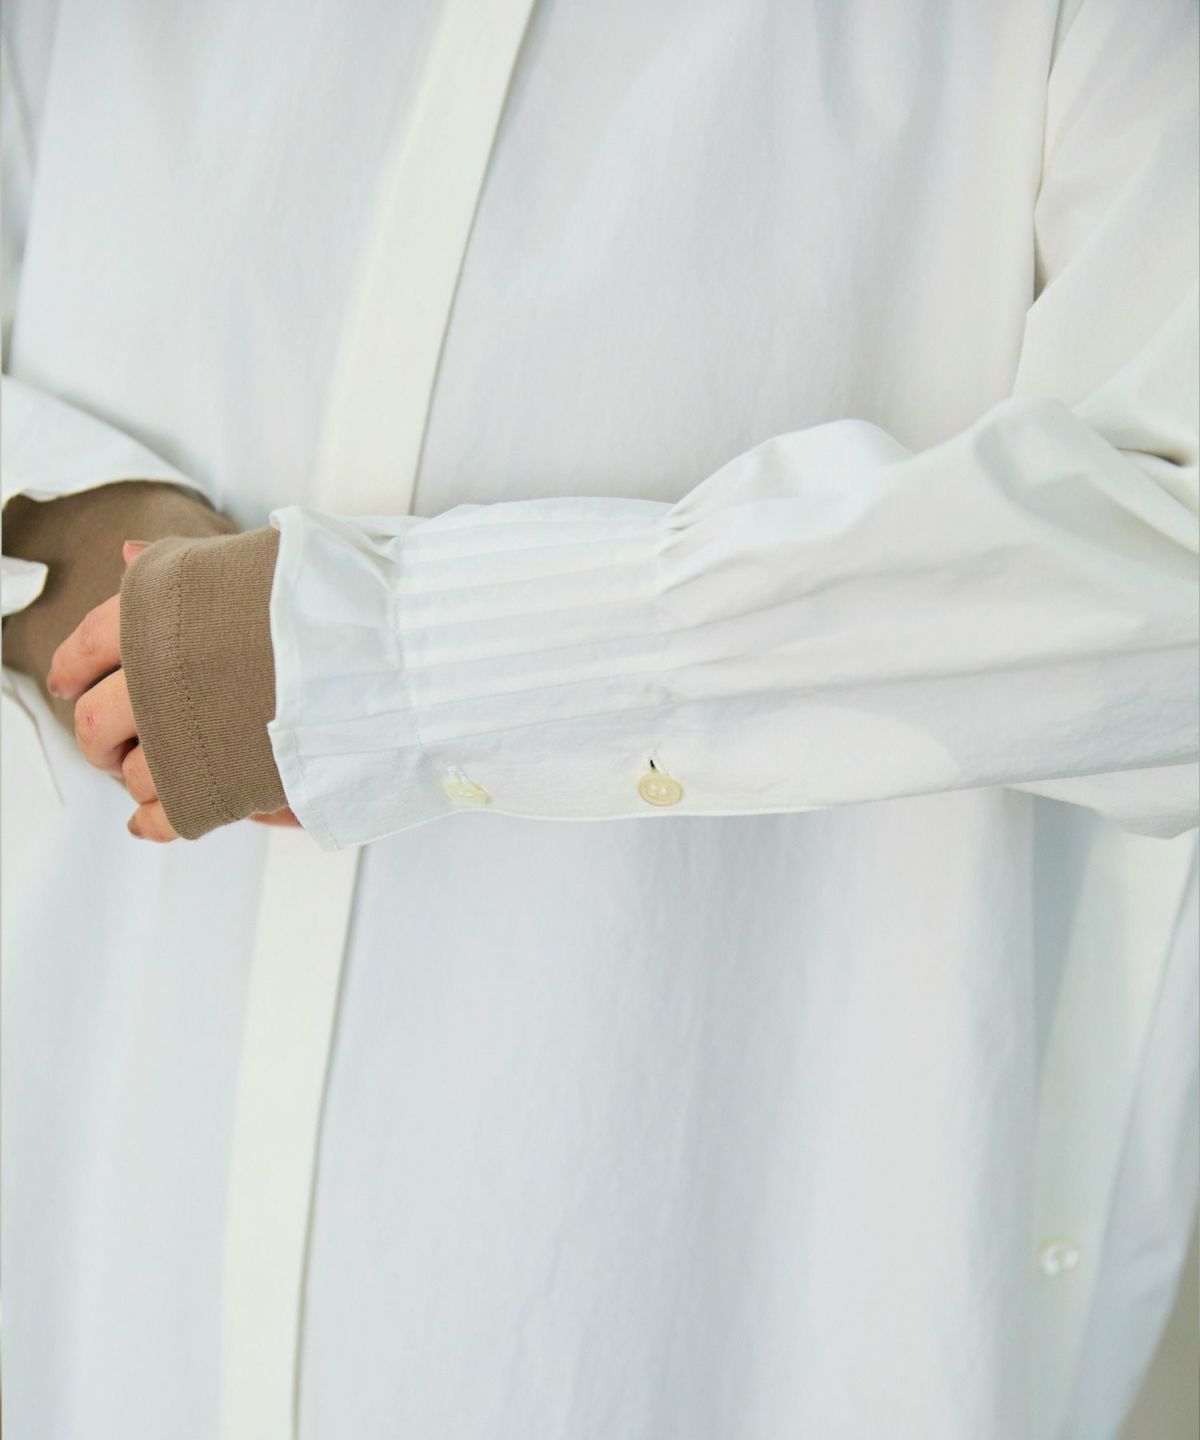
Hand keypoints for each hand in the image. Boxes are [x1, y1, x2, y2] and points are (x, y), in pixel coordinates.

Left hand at [48, 540, 298, 840]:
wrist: (380, 653)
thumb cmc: (325, 603)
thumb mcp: (249, 560)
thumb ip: (185, 565)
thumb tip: (129, 553)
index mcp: (157, 615)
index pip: (85, 646)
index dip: (72, 669)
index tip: (69, 682)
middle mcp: (156, 674)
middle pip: (95, 721)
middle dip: (99, 735)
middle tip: (111, 740)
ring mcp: (181, 736)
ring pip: (131, 773)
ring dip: (135, 776)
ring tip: (151, 773)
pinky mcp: (212, 787)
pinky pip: (163, 816)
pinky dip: (153, 822)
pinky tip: (150, 819)